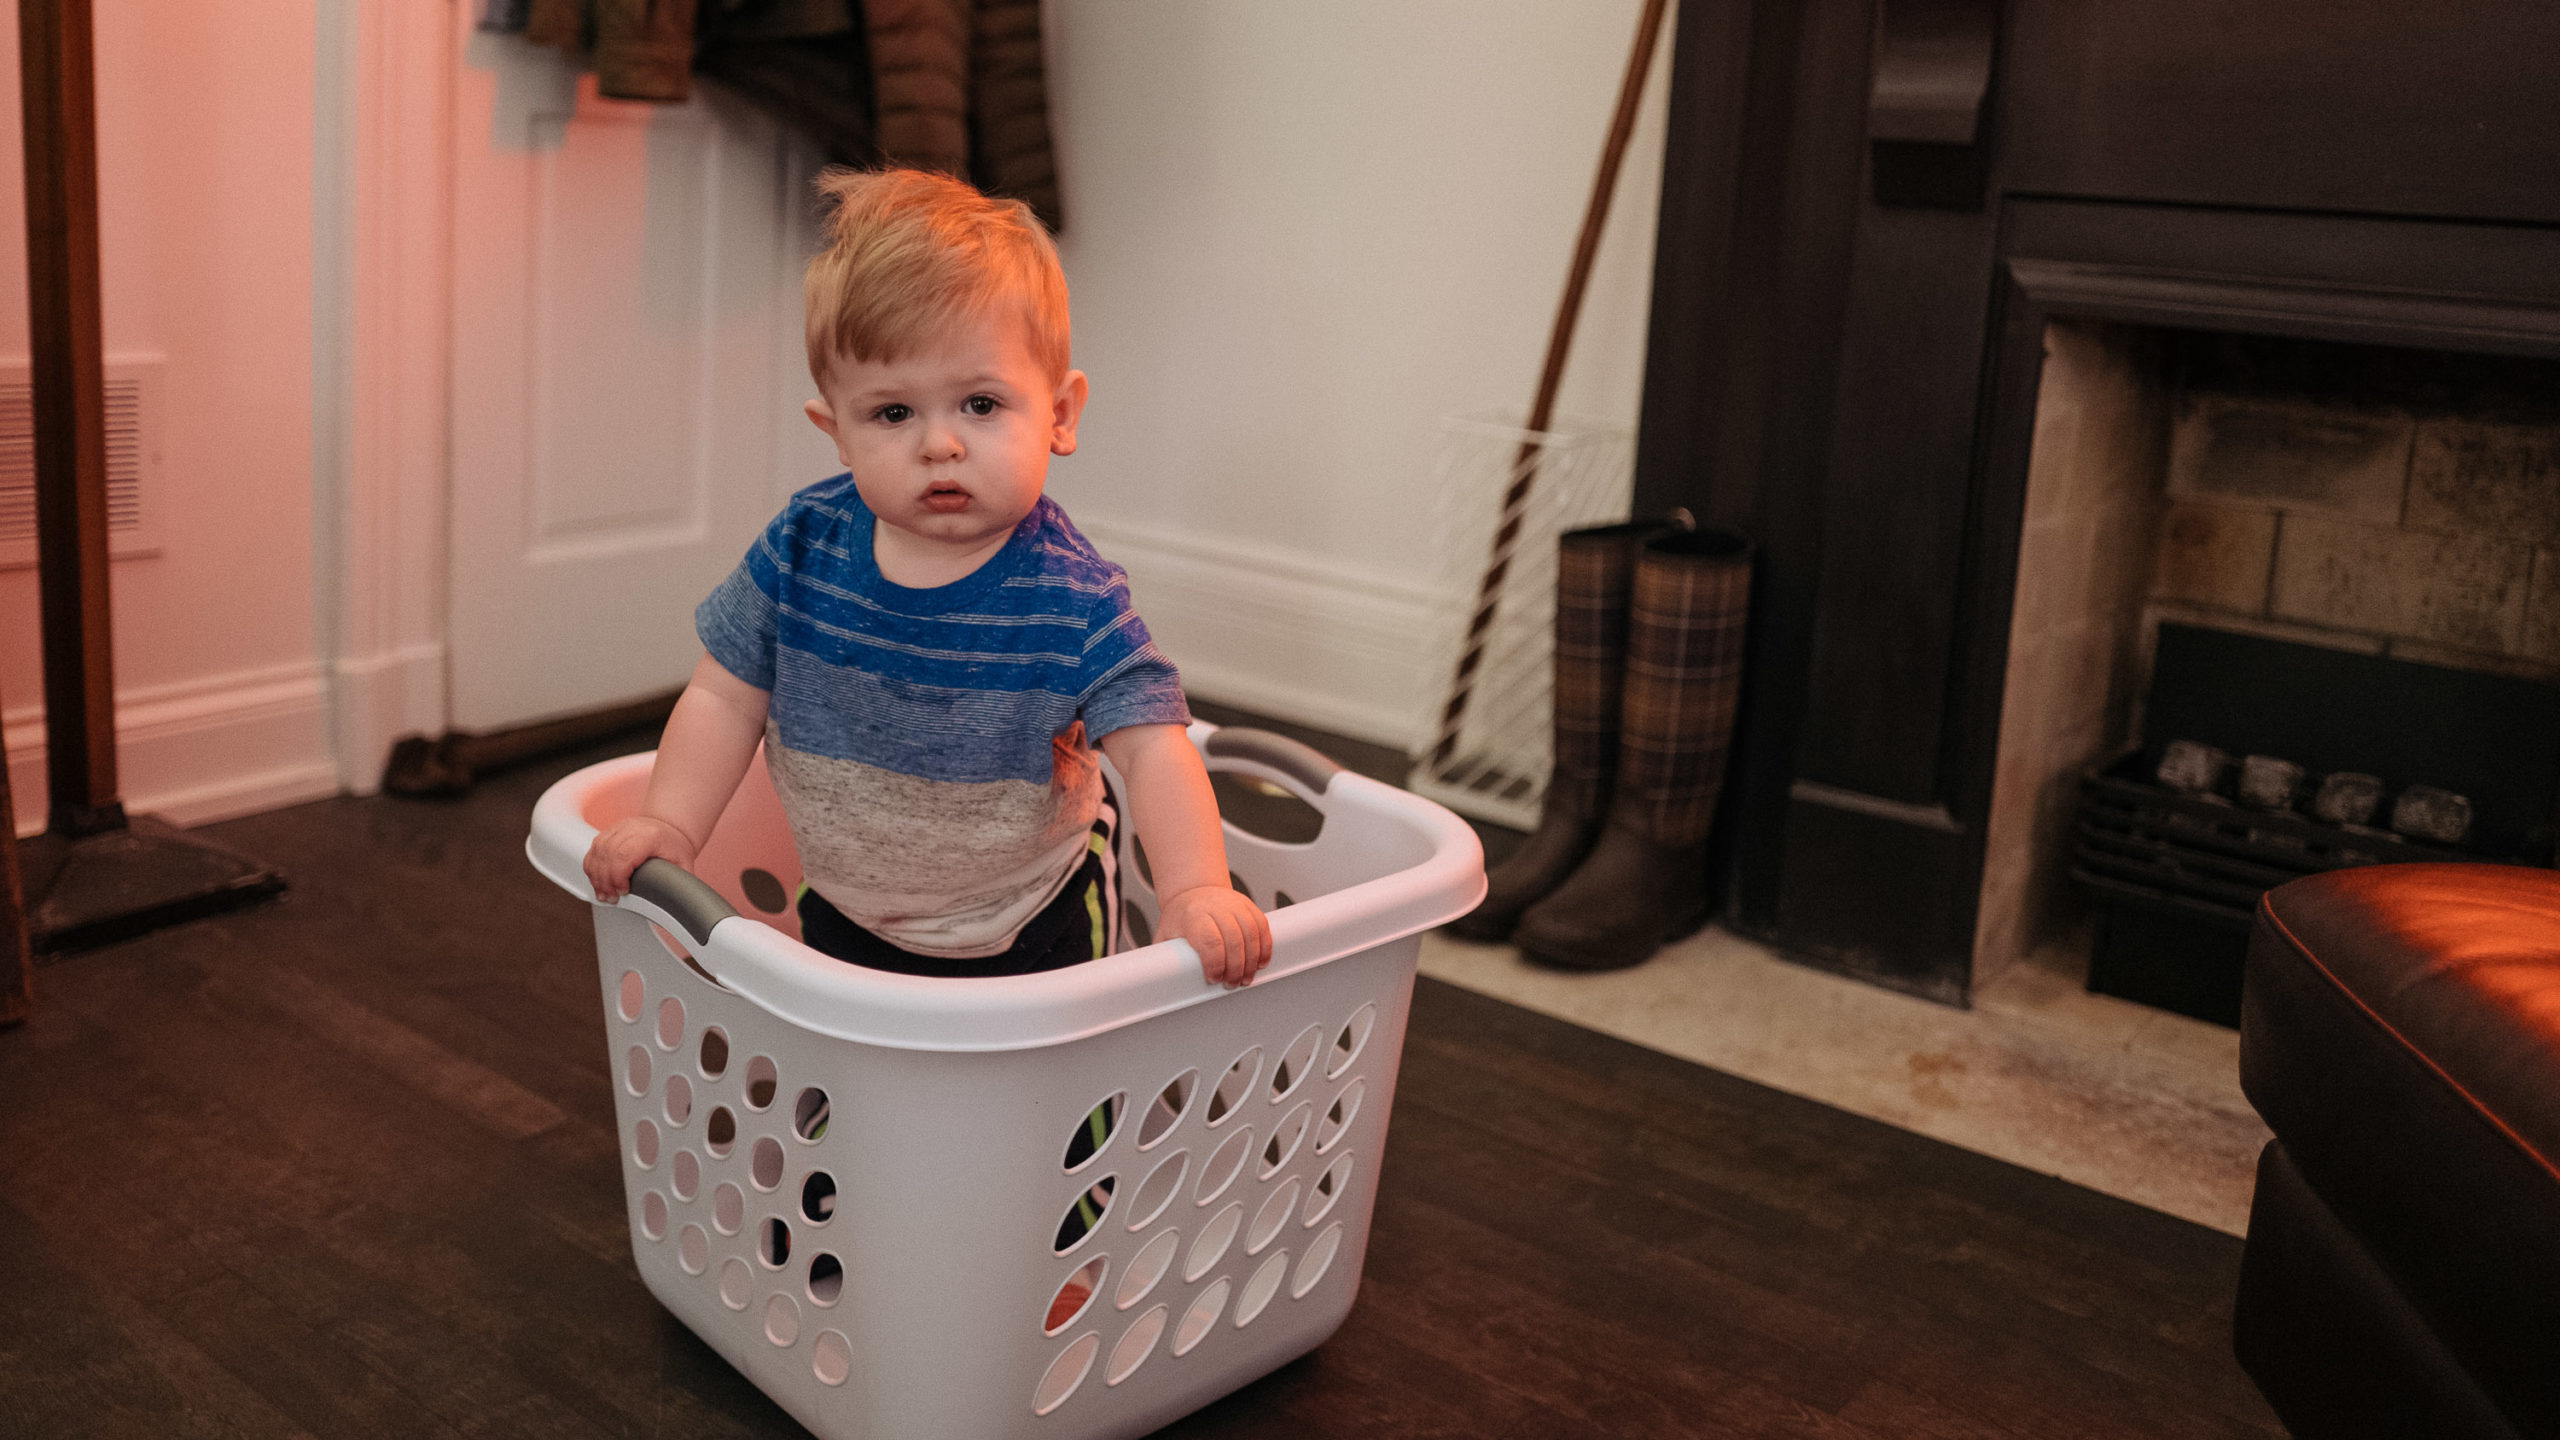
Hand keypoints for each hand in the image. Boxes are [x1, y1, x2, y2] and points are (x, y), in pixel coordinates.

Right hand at [584, 816, 699, 903]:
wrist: (670, 827)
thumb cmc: (675, 846)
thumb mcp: (684, 863)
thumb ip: (678, 884)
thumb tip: (674, 910)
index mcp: (650, 835)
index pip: (625, 854)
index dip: (619, 876)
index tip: (623, 891)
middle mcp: (631, 828)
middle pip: (608, 854)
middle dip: (605, 881)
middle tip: (610, 898)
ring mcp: (618, 828)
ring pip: (597, 851)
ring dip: (596, 876)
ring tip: (603, 894)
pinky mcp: (608, 832)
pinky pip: (593, 849)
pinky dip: (592, 867)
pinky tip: (597, 881)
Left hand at [1159, 884, 1272, 988]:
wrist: (1194, 892)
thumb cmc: (1180, 917)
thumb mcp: (1167, 934)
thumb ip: (1165, 957)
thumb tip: (1159, 985)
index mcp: (1194, 915)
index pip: (1210, 941)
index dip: (1215, 964)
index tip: (1214, 979)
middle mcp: (1216, 907)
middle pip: (1234, 941)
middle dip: (1236, 968)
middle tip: (1232, 984)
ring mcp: (1235, 904)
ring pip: (1251, 934)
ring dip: (1252, 961)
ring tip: (1246, 979)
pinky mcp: (1249, 905)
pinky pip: (1262, 927)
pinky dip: (1265, 947)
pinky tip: (1260, 962)